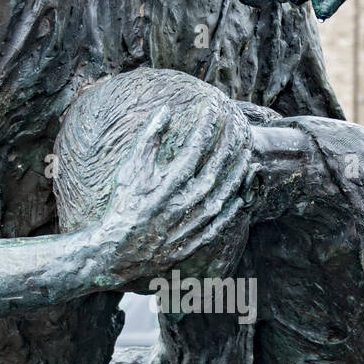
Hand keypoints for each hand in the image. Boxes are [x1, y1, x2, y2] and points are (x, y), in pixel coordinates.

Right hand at [96, 98, 252, 284]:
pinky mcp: (191, 243)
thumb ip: (148, 139)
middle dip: (228, 147)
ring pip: (222, 197)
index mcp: (165, 185)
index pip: (194, 149)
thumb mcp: (130, 170)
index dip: (207, 128)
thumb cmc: (122, 207)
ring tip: (248, 159)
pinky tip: (239, 197)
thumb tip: (165, 109)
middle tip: (239, 130)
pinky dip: (230, 211)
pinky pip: (218, 225)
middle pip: (215, 171)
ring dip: (237, 177)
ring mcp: (188, 226)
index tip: (215, 111)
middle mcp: (180, 205)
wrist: (114, 253)